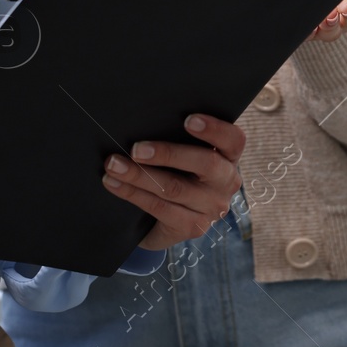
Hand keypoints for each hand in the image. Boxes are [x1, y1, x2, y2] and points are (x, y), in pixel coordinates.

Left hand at [102, 114, 245, 249]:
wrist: (167, 218)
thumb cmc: (175, 171)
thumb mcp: (183, 155)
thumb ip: (176, 138)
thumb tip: (144, 119)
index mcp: (228, 157)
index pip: (233, 140)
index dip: (214, 129)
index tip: (187, 120)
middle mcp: (226, 182)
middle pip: (206, 164)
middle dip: (168, 154)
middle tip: (136, 149)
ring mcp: (211, 208)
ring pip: (175, 188)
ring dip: (139, 175)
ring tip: (113, 165)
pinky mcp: (193, 228)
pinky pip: (160, 208)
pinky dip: (132, 194)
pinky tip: (113, 183)